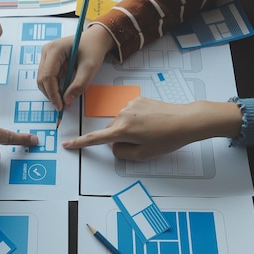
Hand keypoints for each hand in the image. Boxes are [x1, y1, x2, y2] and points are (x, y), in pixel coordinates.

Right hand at [37, 24, 115, 110]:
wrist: (95, 39)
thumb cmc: (93, 49)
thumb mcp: (90, 68)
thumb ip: (79, 85)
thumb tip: (67, 101)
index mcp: (55, 49)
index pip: (48, 76)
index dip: (53, 94)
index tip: (61, 106)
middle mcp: (47, 51)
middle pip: (42, 79)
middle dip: (51, 94)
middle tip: (63, 106)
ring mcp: (46, 56)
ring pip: (43, 80)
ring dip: (52, 92)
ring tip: (65, 98)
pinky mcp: (49, 61)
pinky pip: (48, 78)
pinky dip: (55, 87)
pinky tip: (65, 90)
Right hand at [62, 97, 242, 159]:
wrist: (186, 120)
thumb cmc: (167, 139)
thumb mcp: (143, 155)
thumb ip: (122, 152)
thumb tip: (115, 145)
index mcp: (122, 130)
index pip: (95, 139)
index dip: (80, 143)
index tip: (67, 144)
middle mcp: (122, 115)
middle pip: (110, 131)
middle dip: (119, 139)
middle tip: (141, 144)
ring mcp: (130, 105)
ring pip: (119, 122)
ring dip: (128, 129)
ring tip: (150, 132)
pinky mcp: (138, 99)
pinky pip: (129, 113)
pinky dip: (135, 120)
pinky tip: (151, 122)